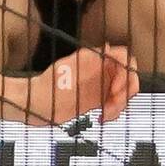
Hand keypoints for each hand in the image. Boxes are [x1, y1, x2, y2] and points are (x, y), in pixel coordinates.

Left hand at [24, 44, 138, 126]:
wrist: (34, 105)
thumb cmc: (45, 87)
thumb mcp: (65, 71)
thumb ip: (87, 60)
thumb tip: (108, 47)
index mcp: (93, 59)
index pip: (124, 56)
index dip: (126, 72)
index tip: (114, 88)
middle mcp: (99, 69)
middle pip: (130, 76)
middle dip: (126, 92)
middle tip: (112, 104)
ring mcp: (100, 84)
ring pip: (125, 91)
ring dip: (120, 105)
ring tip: (105, 114)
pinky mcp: (98, 99)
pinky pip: (117, 103)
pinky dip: (115, 112)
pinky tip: (102, 117)